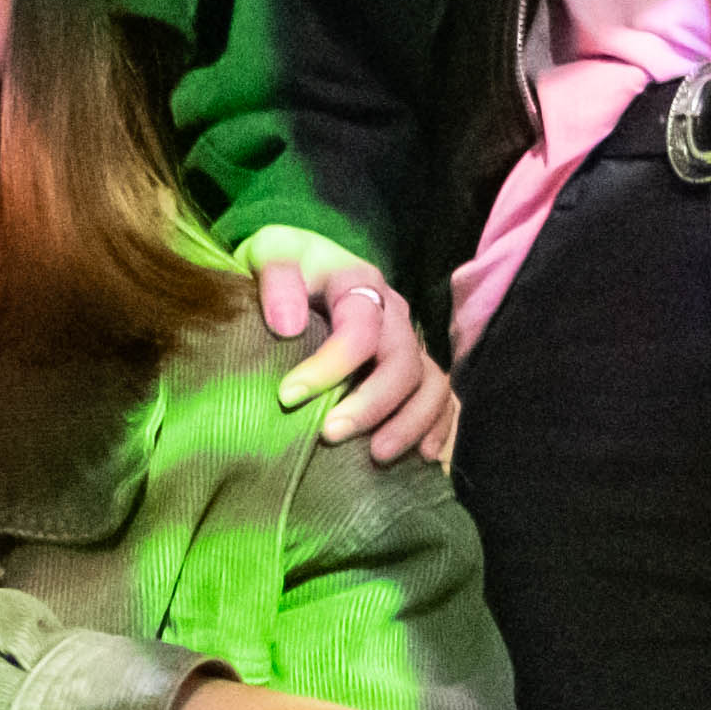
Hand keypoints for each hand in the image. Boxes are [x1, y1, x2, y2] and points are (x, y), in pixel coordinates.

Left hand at [246, 227, 455, 463]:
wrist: (300, 268)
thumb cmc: (282, 266)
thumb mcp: (269, 253)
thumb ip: (277, 279)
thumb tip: (288, 325)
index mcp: (360, 283)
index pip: (360, 327)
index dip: (329, 365)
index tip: (288, 396)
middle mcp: (394, 313)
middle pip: (402, 362)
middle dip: (371, 404)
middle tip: (331, 434)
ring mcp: (407, 342)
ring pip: (430, 384)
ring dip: (409, 423)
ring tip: (376, 455)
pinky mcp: (413, 367)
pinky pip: (441, 398)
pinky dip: (437, 427)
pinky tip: (420, 456)